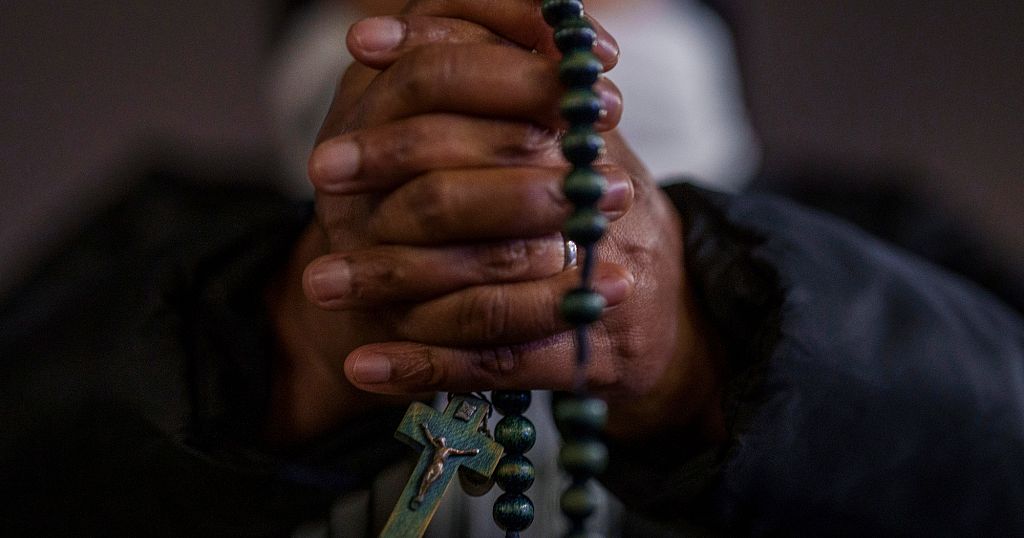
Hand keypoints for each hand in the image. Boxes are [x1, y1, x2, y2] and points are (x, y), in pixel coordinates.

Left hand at [269, 1, 722, 444]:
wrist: (660, 308)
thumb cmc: (592, 207)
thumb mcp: (569, 134)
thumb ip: (505, 86)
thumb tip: (396, 35)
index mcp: (593, 143)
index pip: (509, 86)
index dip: (435, 63)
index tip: (361, 49)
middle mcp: (599, 207)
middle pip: (477, 191)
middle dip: (390, 172)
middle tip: (322, 175)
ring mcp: (594, 286)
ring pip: (478, 285)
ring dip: (388, 284)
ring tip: (319, 284)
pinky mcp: (585, 354)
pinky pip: (493, 362)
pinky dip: (424, 367)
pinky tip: (363, 366)